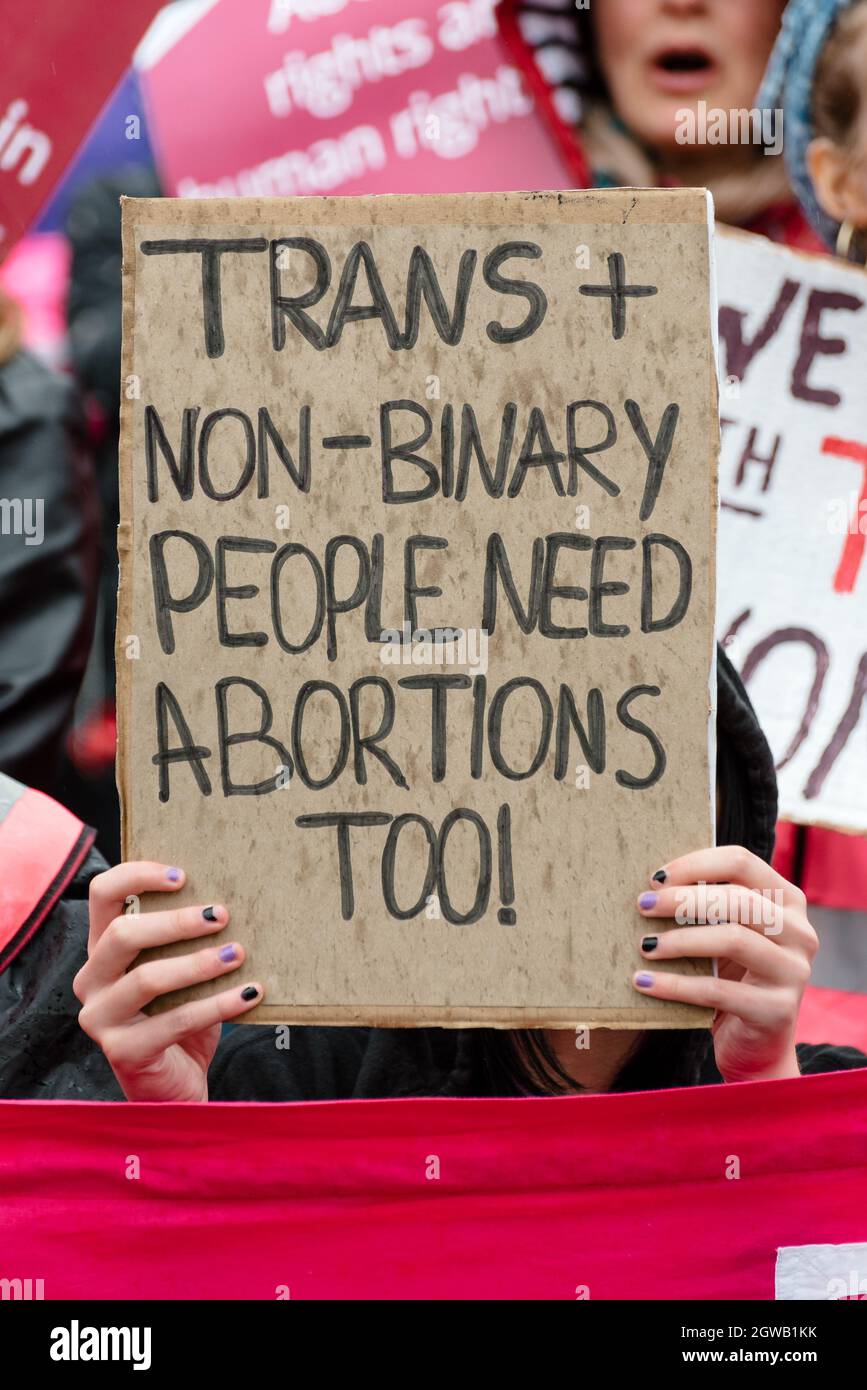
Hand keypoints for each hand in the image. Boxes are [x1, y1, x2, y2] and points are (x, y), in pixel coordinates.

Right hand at [74, 861, 263, 1101]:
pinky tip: (250, 993)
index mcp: (101, 950)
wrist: (174, 1086)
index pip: (102, 895)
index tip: (183, 876)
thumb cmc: (179, 1018)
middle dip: (176, 922)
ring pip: (147, 978)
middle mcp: (91, 980)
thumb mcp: (178, 972)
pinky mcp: (122, 1051)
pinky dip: (219, 1004)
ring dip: (198, 963)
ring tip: (237, 953)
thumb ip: (185, 940)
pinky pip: (176, 1021)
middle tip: (222, 915)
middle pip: (122, 934)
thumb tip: (230, 903)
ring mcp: (100, 1018)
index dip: (138, 876)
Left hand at [631, 845, 817, 1083]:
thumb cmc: (732, 976)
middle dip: (683, 900)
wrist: (756, 1045)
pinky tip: (644, 982)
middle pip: (738, 899)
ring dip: (680, 940)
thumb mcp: (726, 933)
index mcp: (787, 901)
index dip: (695, 865)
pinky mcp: (778, 1010)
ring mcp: (793, 972)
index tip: (656, 878)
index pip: (741, 862)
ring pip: (733, 939)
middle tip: (643, 905)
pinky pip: (718, 991)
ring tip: (644, 945)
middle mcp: (799, 932)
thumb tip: (652, 882)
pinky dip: (676, 985)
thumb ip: (707, 905)